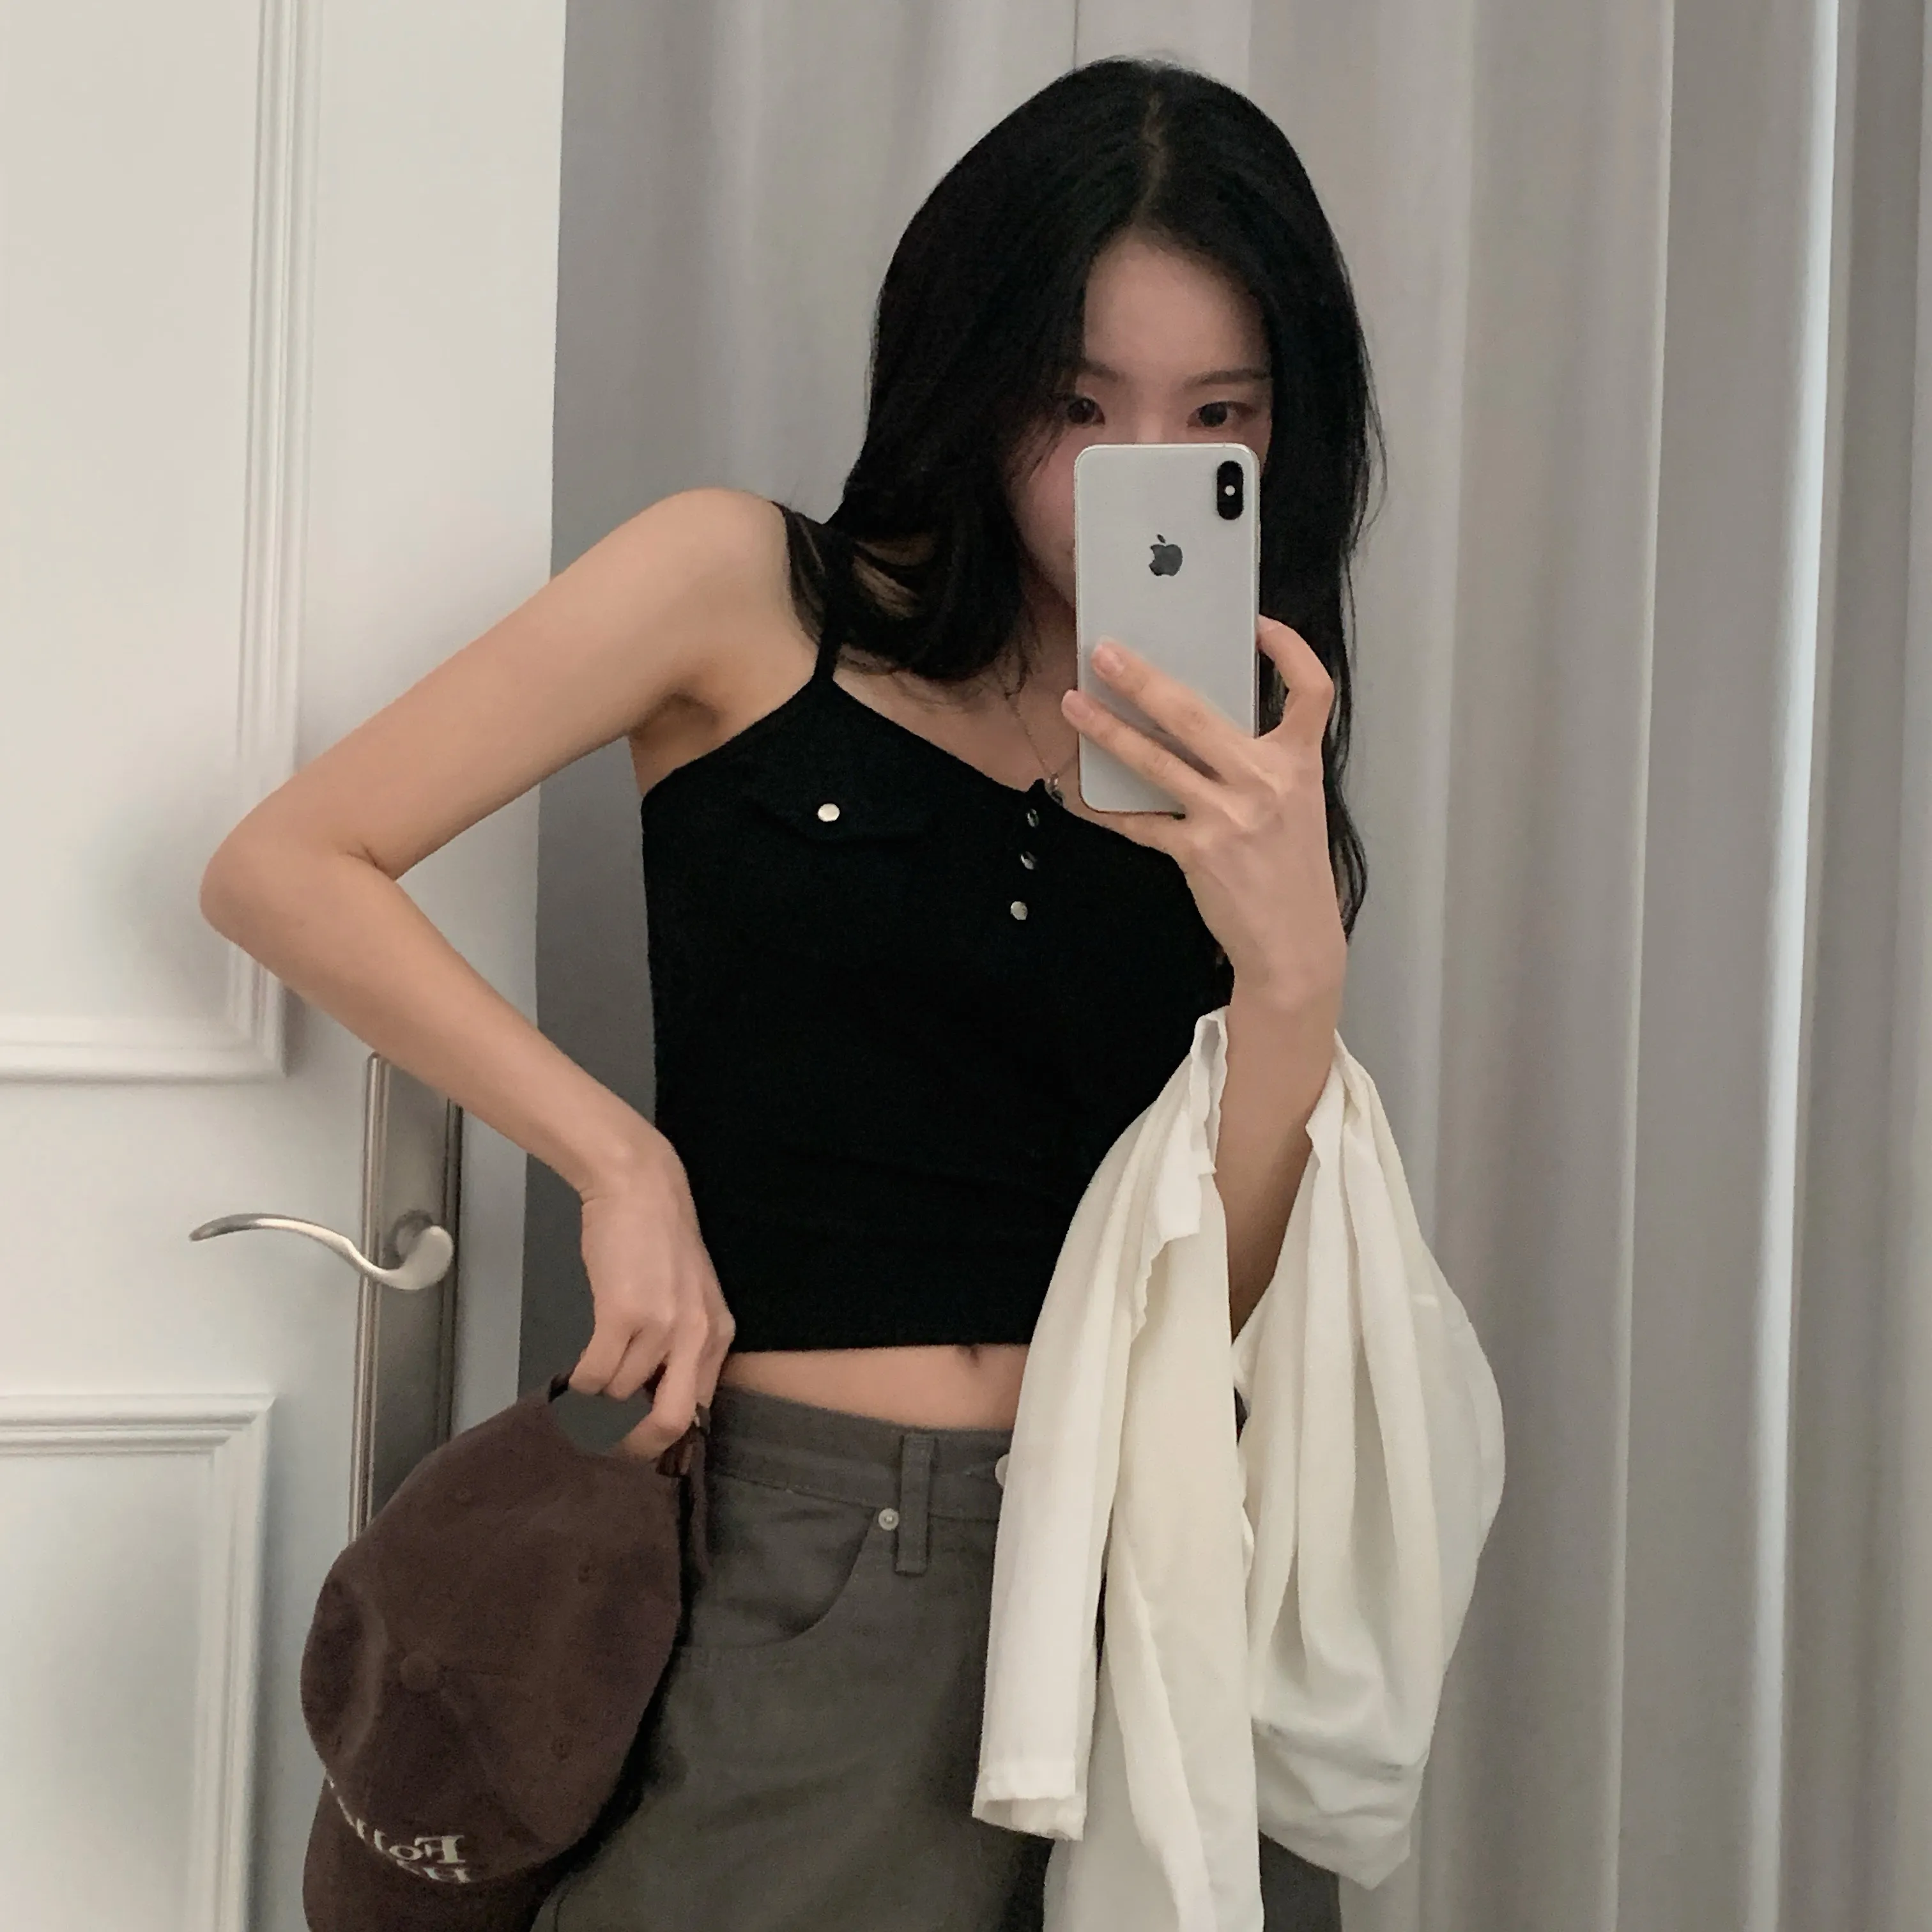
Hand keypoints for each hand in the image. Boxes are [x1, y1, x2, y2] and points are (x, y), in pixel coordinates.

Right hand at [572, 1140, 734, 1460]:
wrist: (641, 1189)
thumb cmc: (659, 1242)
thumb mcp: (691, 1297)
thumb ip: (683, 1344)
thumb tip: (655, 1398)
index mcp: (718, 1336)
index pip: (701, 1410)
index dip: (665, 1435)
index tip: (639, 1442)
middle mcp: (697, 1336)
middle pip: (671, 1421)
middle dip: (636, 1443)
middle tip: (610, 1442)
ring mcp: (661, 1327)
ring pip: (621, 1395)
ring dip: (598, 1397)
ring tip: (588, 1385)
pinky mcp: (622, 1315)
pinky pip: (595, 1375)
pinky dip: (580, 1384)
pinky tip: (575, 1375)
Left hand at [1062, 619, 1346, 1022]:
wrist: (1294, 946)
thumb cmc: (1291, 873)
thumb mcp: (1296, 807)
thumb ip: (1260, 764)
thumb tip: (1201, 724)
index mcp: (1299, 764)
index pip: (1310, 690)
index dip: (1288, 650)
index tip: (1258, 625)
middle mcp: (1265, 782)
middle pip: (1194, 713)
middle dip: (1142, 678)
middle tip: (1106, 654)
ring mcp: (1228, 816)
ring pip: (1154, 760)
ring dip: (1107, 730)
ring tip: (1074, 705)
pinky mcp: (1196, 851)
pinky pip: (1142, 819)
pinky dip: (1114, 808)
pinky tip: (1087, 794)